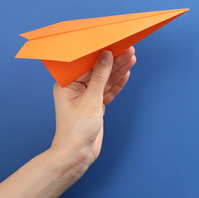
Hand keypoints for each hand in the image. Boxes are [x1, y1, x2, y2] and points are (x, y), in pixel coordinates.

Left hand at [51, 46, 135, 165]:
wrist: (78, 154)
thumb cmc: (77, 129)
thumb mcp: (91, 99)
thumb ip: (100, 76)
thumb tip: (106, 55)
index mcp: (66, 83)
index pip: (85, 63)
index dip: (100, 53)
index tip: (113, 43)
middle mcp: (75, 88)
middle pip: (97, 71)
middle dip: (113, 61)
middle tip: (128, 49)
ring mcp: (86, 97)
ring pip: (104, 81)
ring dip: (118, 71)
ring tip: (131, 58)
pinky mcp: (95, 106)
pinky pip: (107, 92)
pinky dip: (117, 84)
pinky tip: (126, 74)